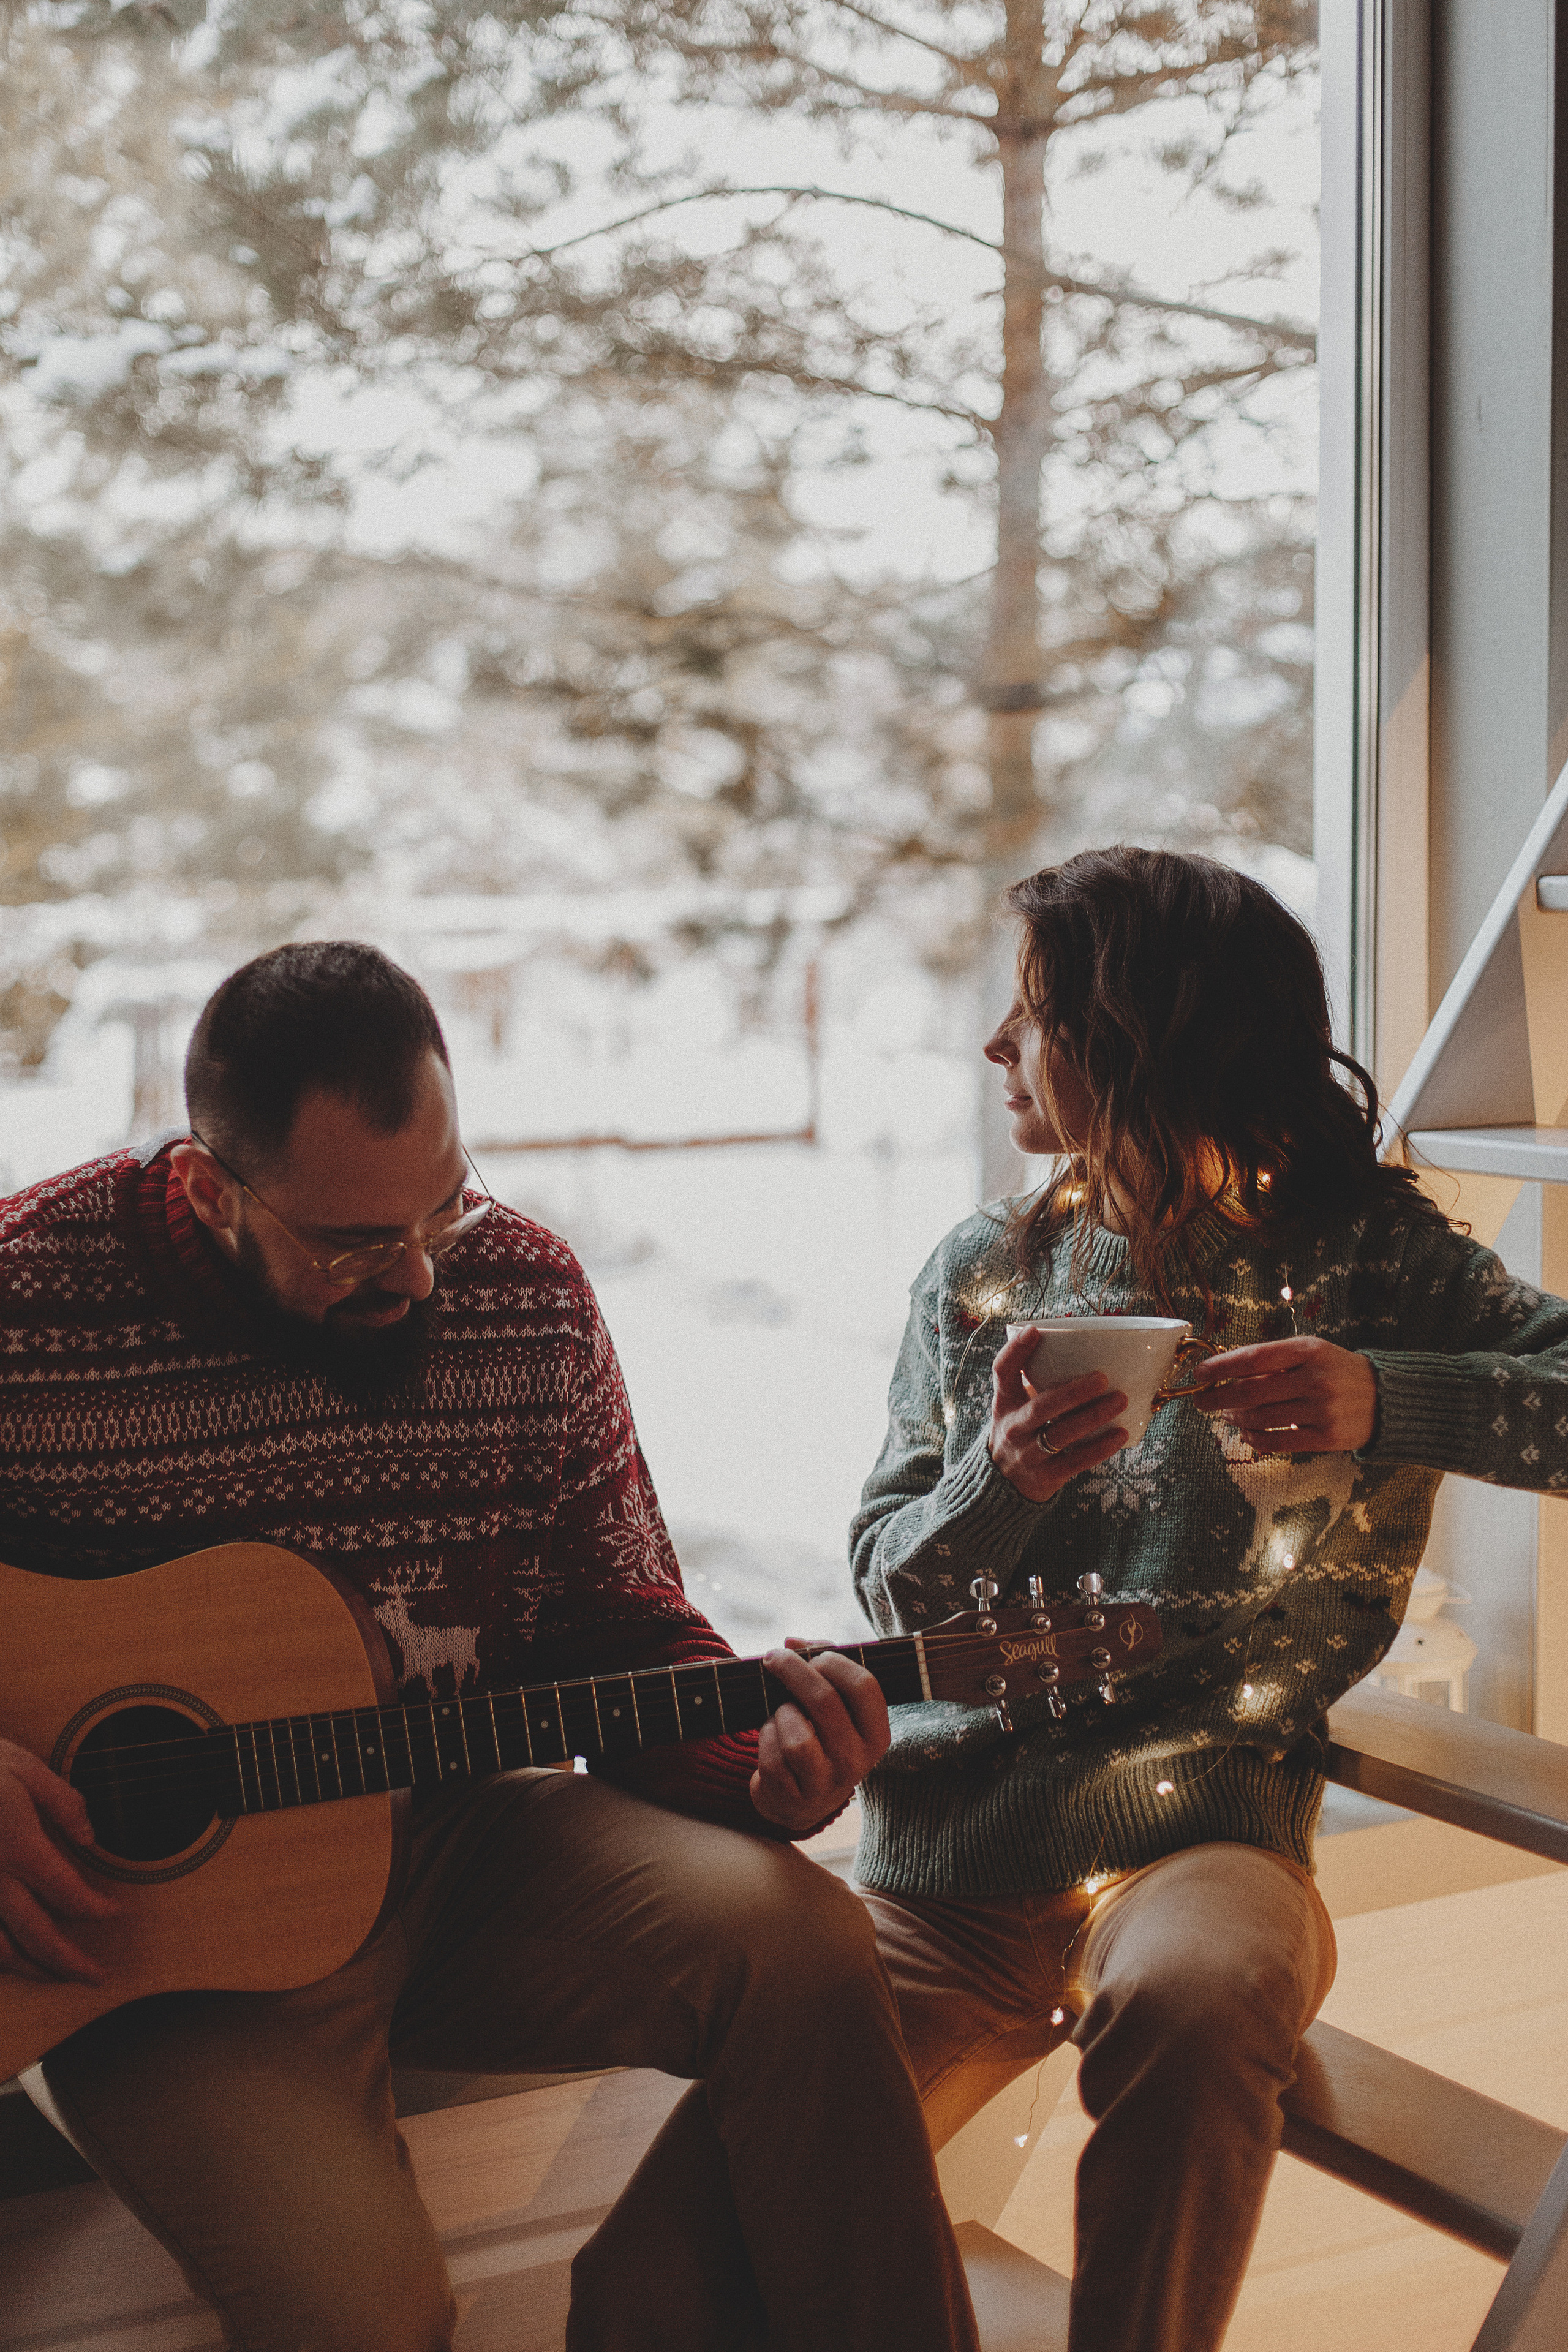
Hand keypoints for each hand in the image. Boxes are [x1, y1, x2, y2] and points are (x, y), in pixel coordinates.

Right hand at [0, 1736, 116, 1983]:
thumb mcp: (23, 1767)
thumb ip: (62, 1802)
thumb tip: (90, 1837)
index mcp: (19, 1847)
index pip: (69, 1894)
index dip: (96, 1910)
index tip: (112, 1913)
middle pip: (38, 1936)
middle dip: (71, 1963)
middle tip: (96, 1976)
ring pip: (1, 1953)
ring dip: (32, 1970)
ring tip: (56, 1976)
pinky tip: (9, 1962)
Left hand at [749, 1646, 890, 1835]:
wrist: (801, 1800)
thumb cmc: (820, 1737)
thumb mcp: (835, 1706)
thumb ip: (821, 1665)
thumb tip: (792, 1642)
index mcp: (875, 1734)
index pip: (864, 1686)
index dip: (834, 1662)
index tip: (813, 1656)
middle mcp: (856, 1761)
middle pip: (824, 1701)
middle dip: (793, 1671)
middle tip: (774, 1659)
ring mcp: (825, 1784)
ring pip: (796, 1734)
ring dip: (781, 1714)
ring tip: (781, 1714)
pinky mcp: (793, 1798)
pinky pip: (772, 1756)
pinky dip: (766, 1738)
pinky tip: (771, 1738)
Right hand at [987, 1324, 1128, 1501]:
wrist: (1001, 1485)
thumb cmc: (1020, 1432)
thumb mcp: (1015, 1407)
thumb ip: (1036, 1384)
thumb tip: (1082, 1351)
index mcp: (1004, 1403)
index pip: (1002, 1372)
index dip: (1016, 1351)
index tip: (1034, 1331)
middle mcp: (1013, 1427)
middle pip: (1041, 1407)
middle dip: (1072, 1392)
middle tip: (1102, 1377)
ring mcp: (1028, 1454)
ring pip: (1061, 1434)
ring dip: (1093, 1417)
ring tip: (1120, 1400)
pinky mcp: (1046, 1477)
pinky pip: (1076, 1462)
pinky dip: (1100, 1448)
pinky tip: (1120, 1435)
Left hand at [1187, 1336, 1377, 1452]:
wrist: (1386, 1398)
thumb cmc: (1337, 1371)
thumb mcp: (1312, 1353)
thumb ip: (1275, 1360)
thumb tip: (1225, 1371)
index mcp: (1308, 1350)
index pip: (1253, 1357)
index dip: (1220, 1367)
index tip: (1199, 1374)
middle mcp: (1315, 1378)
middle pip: (1251, 1391)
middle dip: (1218, 1397)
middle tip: (1200, 1402)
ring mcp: (1322, 1409)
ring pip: (1261, 1418)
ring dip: (1235, 1418)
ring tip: (1226, 1415)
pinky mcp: (1327, 1438)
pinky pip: (1278, 1442)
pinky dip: (1255, 1439)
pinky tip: (1246, 1434)